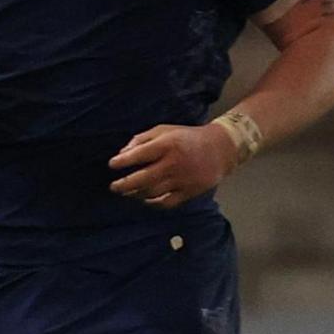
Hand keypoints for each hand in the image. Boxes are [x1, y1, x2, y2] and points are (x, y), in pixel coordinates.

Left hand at [109, 124, 236, 208]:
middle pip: (143, 179)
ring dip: (135, 194)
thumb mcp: (164, 131)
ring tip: (126, 193)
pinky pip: (167, 202)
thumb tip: (121, 153)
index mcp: (168, 145)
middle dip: (124, 184)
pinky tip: (144, 199)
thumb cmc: (187, 138)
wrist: (221, 148)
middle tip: (113, 187)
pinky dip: (153, 203)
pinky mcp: (190, 191)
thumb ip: (141, 139)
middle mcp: (174, 163)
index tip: (112, 165)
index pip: (139, 154)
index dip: (122, 161)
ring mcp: (183, 179)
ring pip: (152, 192)